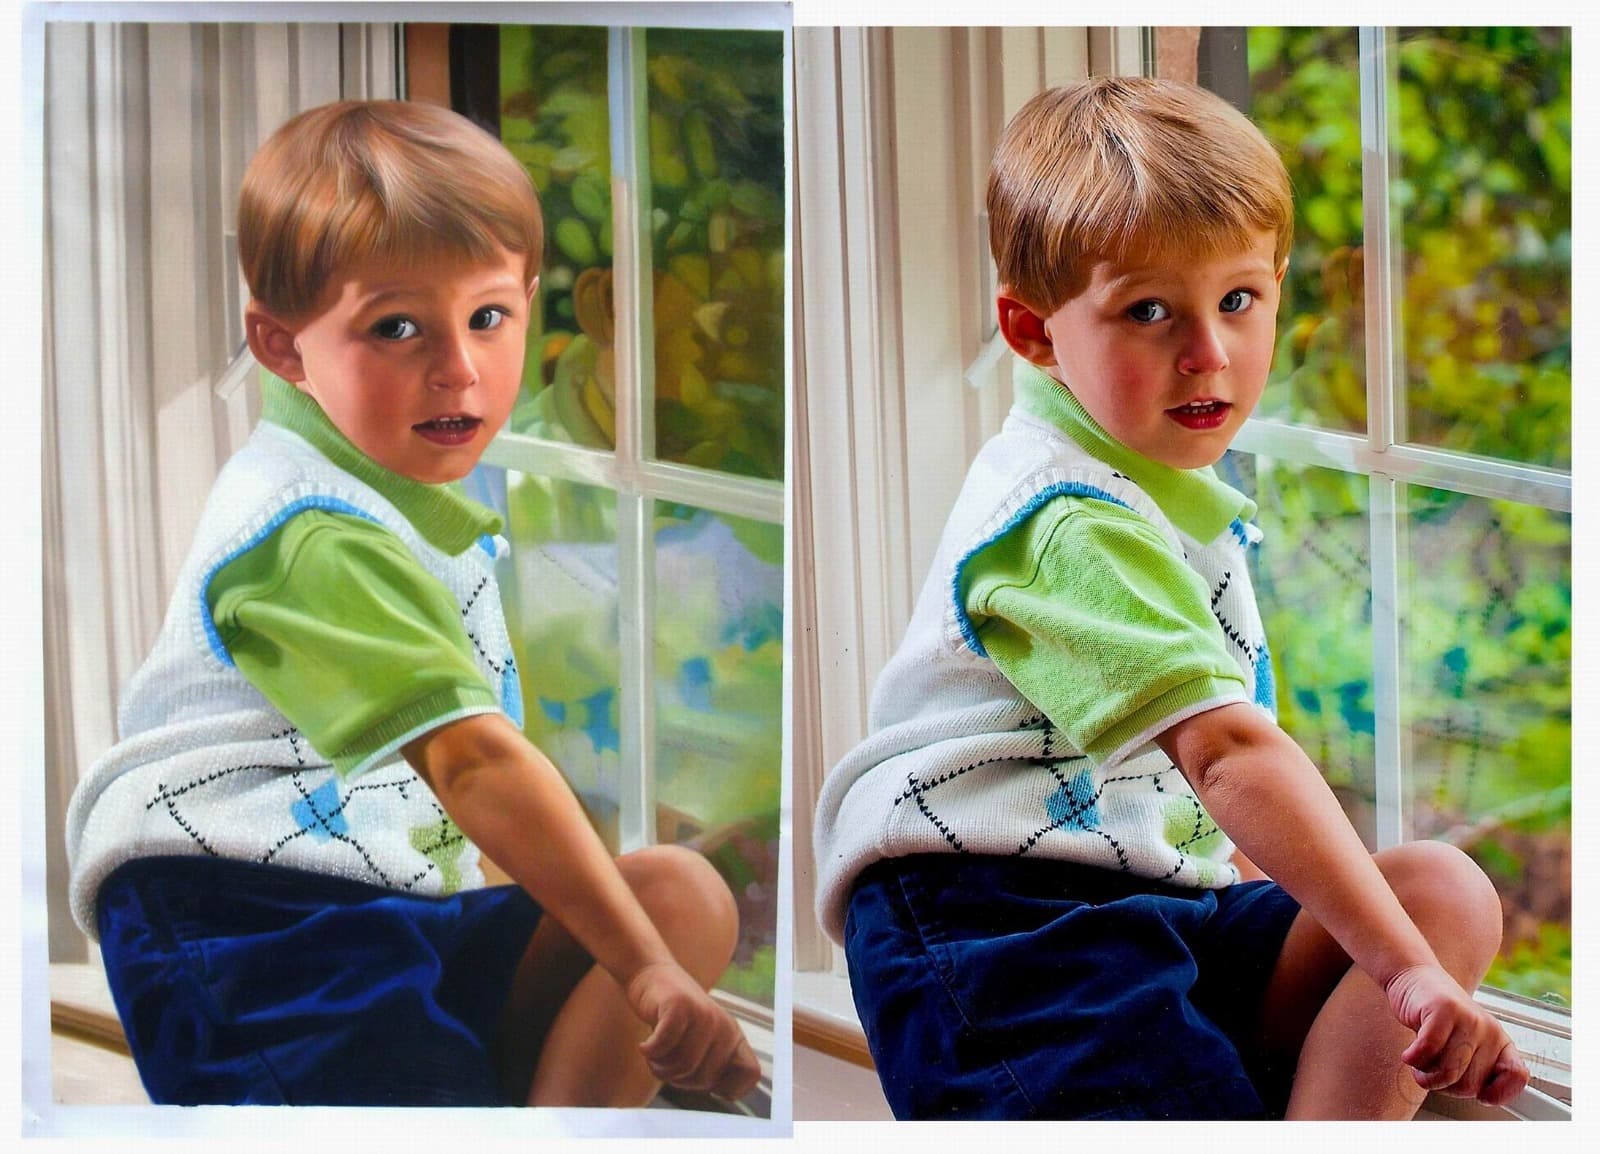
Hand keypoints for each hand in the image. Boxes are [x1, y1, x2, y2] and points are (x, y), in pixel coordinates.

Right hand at [625, 960, 761, 1100]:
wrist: (651, 973)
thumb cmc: (674, 1018)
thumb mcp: (700, 1041)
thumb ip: (710, 1065)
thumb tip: (715, 1093)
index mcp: (733, 1037)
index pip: (750, 1074)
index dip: (727, 1087)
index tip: (699, 1078)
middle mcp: (724, 1026)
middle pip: (704, 1080)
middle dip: (678, 1080)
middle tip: (665, 1062)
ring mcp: (703, 1015)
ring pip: (681, 1066)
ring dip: (659, 1067)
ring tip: (654, 1053)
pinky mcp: (679, 1006)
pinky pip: (662, 1047)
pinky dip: (649, 1052)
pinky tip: (644, 1045)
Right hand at [1385, 963, 1529, 1106]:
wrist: (1415, 978)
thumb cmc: (1437, 1017)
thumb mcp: (1465, 1043)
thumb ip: (1475, 1069)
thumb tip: (1485, 1097)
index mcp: (1500, 1042)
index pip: (1517, 1076)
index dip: (1500, 1093)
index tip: (1482, 1097)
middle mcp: (1489, 1030)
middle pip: (1470, 1085)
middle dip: (1445, 1086)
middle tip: (1434, 1072)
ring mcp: (1467, 1019)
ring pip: (1448, 1072)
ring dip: (1425, 1075)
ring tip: (1419, 1064)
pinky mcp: (1443, 1010)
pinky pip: (1427, 1051)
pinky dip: (1414, 1059)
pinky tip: (1409, 1055)